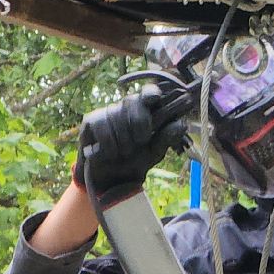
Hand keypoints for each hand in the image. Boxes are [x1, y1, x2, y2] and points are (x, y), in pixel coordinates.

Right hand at [73, 86, 187, 202]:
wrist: (110, 181)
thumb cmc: (134, 163)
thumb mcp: (154, 153)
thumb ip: (166, 138)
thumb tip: (182, 123)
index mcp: (145, 112)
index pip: (149, 92)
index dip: (151, 93)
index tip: (155, 99)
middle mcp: (126, 108)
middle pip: (133, 101)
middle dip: (139, 122)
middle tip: (140, 141)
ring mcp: (108, 112)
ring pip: (117, 115)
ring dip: (124, 141)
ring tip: (124, 153)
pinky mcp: (91, 120)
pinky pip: (102, 125)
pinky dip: (109, 143)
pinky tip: (109, 153)